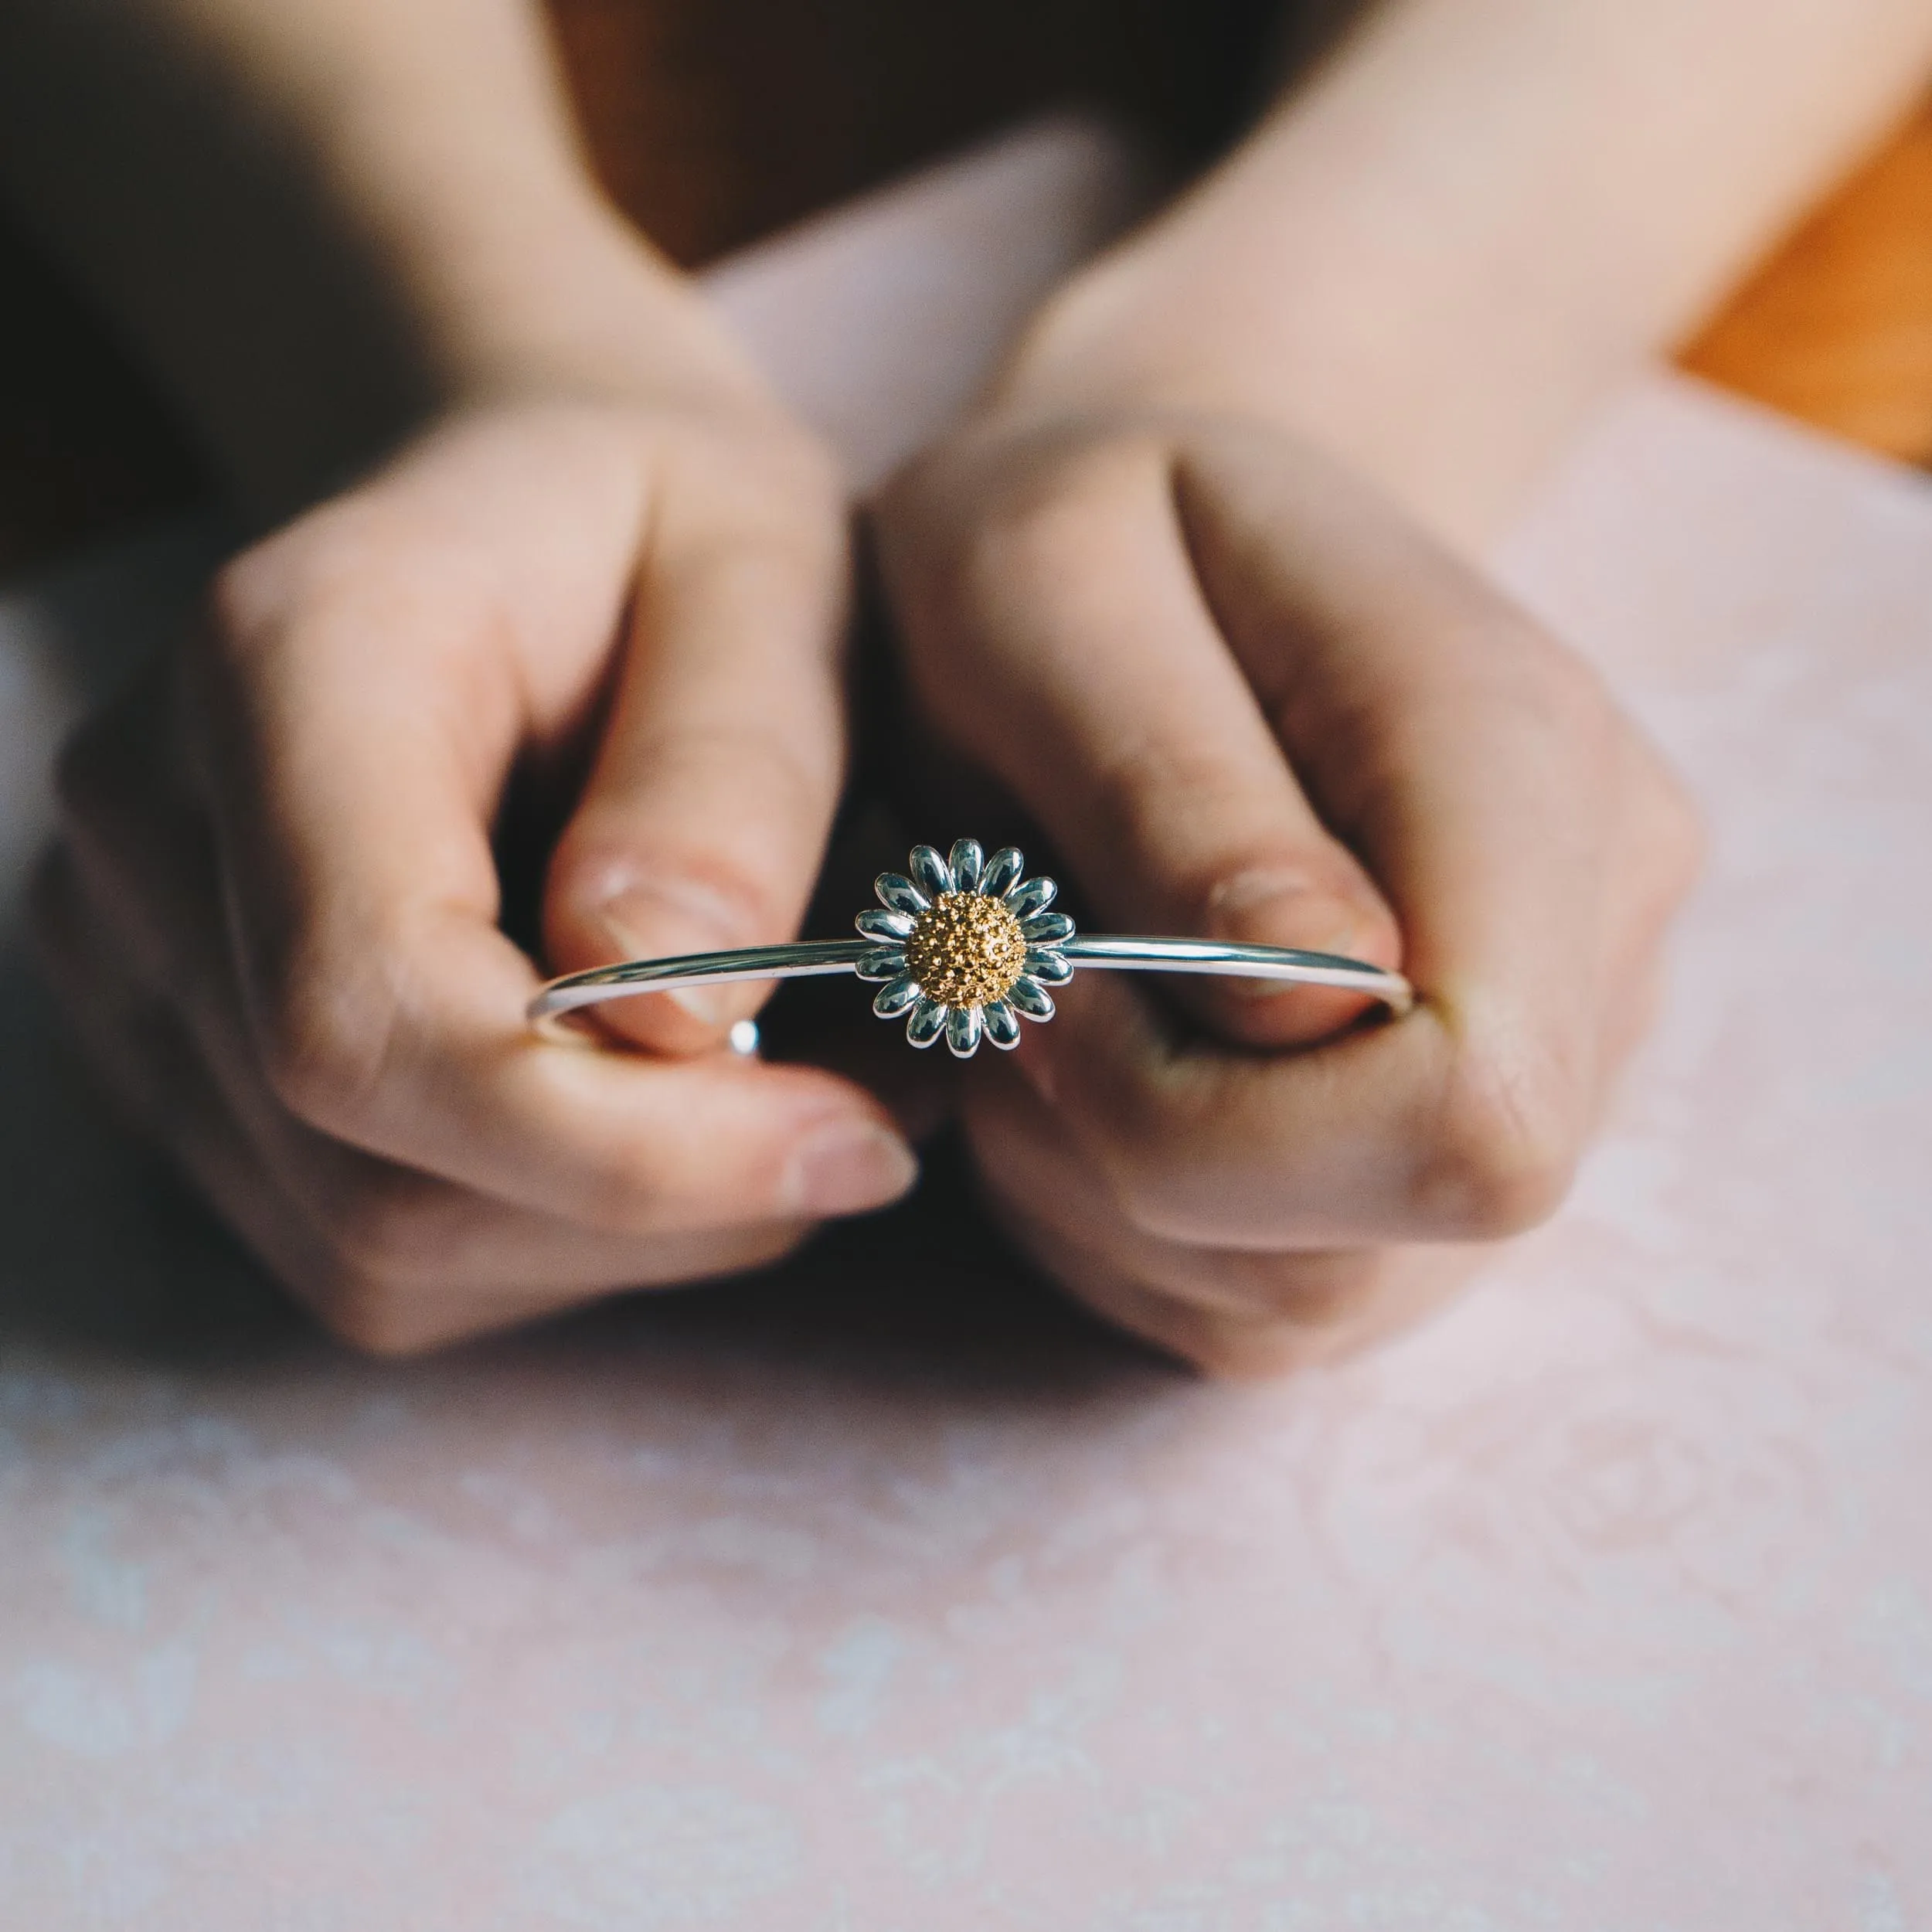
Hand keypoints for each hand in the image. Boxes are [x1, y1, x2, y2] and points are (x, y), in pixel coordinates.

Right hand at [33, 393, 917, 1353]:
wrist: (526, 497)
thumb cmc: (667, 518)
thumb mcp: (771, 570)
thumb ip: (732, 770)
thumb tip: (678, 1020)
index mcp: (289, 664)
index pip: (373, 1011)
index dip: (622, 1148)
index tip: (854, 1139)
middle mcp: (162, 825)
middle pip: (377, 1171)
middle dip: (665, 1200)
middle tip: (875, 1120)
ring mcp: (145, 959)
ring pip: (382, 1244)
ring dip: (634, 1227)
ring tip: (794, 1093)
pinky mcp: (189, 1055)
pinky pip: (380, 1249)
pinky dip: (565, 1227)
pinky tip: (675, 1109)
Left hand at [873, 408, 1700, 1374]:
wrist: (1163, 539)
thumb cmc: (1080, 536)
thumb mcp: (1046, 578)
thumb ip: (1168, 780)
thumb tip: (1312, 1009)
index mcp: (1520, 758)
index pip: (1466, 1107)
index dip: (1210, 1120)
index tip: (1050, 983)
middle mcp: (1589, 928)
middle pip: (1402, 1224)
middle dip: (1140, 1160)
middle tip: (1019, 997)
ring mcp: (1551, 1050)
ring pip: (1326, 1291)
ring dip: (1117, 1195)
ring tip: (1046, 1010)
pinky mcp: (1458, 1135)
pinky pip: (1289, 1297)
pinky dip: (1139, 1222)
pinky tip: (1095, 1069)